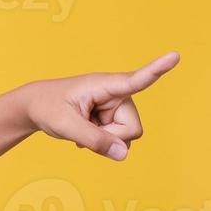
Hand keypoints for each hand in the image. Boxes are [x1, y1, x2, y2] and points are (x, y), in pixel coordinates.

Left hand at [22, 51, 179, 160]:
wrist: (35, 107)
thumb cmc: (48, 108)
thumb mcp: (66, 126)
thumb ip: (94, 141)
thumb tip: (124, 155)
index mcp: (105, 85)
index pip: (136, 79)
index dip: (157, 69)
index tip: (175, 55)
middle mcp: (117, 94)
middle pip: (133, 128)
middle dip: (112, 137)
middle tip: (84, 131)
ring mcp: (116, 106)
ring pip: (126, 136)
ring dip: (106, 140)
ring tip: (83, 129)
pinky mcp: (113, 116)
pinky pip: (118, 139)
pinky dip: (102, 141)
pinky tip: (85, 132)